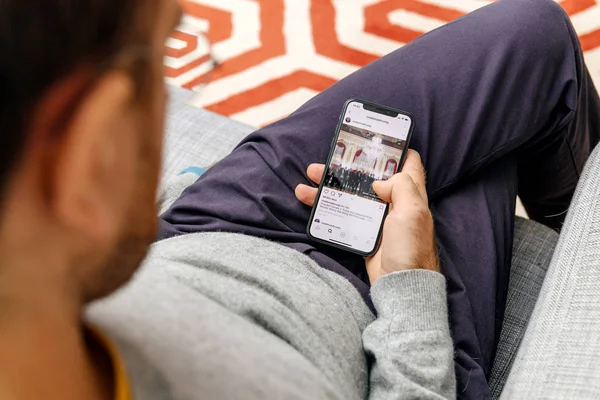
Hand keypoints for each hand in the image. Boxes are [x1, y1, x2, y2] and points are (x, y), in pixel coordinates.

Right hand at [295, 150, 438, 283]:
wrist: (400, 284)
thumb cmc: (410, 248)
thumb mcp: (412, 212)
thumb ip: (401, 187)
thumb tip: (380, 182)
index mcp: (411, 194)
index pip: (408, 163)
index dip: (394, 148)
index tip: (375, 138)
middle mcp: (395, 202)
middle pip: (370, 176)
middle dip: (349, 165)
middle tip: (329, 157)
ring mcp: (377, 218)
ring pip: (352, 194)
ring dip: (331, 184)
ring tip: (310, 177)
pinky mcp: (364, 232)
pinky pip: (344, 214)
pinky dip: (328, 206)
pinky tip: (312, 200)